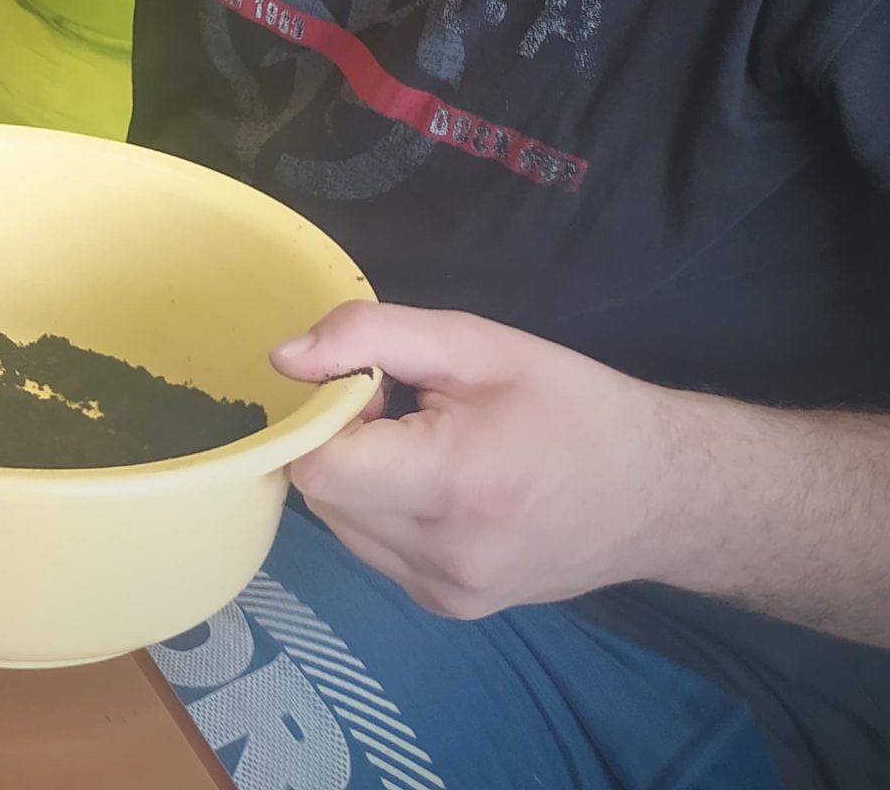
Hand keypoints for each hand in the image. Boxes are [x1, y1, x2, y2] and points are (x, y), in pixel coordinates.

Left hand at [273, 301, 674, 617]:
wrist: (663, 495)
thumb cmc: (574, 407)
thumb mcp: (477, 345)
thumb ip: (370, 338)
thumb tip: (282, 358)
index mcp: (455, 486)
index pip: (320, 465)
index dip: (323, 415)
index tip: (370, 388)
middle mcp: (444, 557)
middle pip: (323, 493)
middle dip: (342, 441)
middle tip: (404, 409)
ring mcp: (446, 594)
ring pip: (339, 523)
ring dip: (359, 476)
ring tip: (427, 445)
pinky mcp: (448, 608)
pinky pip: (372, 548)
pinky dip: (382, 509)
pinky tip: (437, 484)